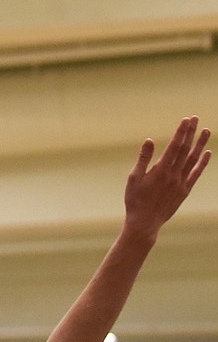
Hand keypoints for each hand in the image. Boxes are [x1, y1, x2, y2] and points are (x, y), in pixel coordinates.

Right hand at [123, 116, 210, 240]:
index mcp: (161, 170)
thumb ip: (143, 159)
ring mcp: (181, 182)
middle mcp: (174, 174)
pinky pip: (196, 173)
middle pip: (185, 149)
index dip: (181, 132)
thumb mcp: (133, 178)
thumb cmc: (135, 200)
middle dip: (191, 133)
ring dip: (201, 144)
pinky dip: (202, 163)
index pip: (174, 146)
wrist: (145, 222)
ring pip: (193, 159)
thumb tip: (149, 141)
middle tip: (196, 119)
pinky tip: (207, 153)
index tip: (186, 120)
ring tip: (207, 131)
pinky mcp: (184, 190)